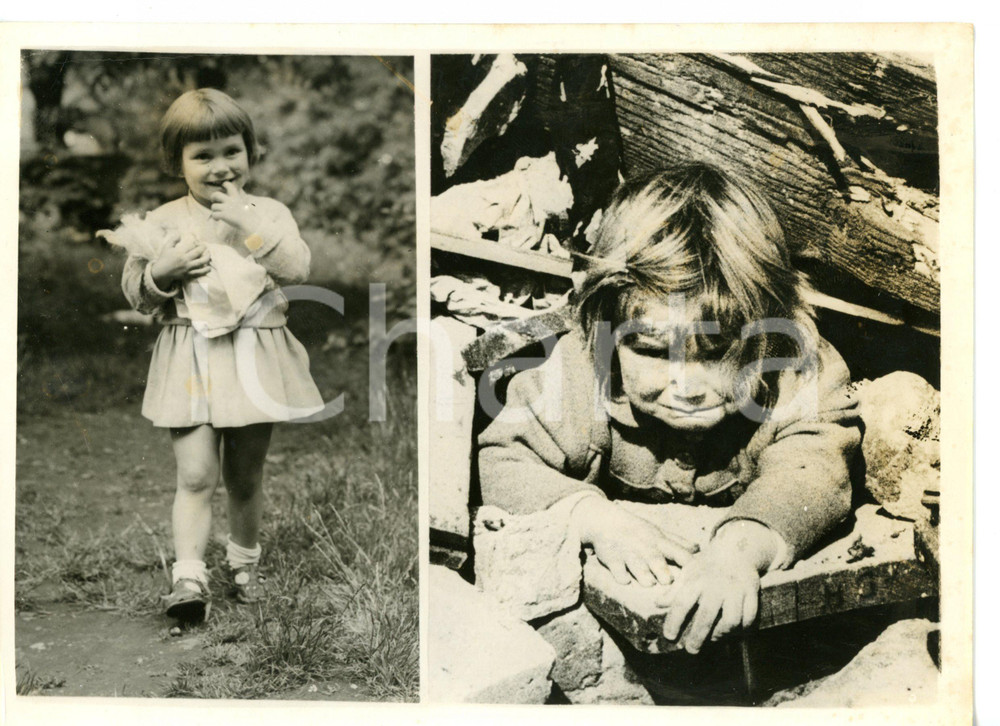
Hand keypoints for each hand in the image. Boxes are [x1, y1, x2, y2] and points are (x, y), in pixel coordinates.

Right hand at [150, 231, 211, 286]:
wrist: (162, 272)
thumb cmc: (164, 258)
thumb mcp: (167, 247)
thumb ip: (173, 240)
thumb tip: (180, 234)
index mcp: (179, 253)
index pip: (192, 245)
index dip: (196, 243)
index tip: (198, 242)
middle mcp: (185, 260)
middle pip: (198, 252)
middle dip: (203, 248)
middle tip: (205, 246)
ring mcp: (188, 268)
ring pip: (201, 262)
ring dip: (207, 257)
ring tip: (209, 254)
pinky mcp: (189, 274)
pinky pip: (200, 272)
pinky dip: (206, 270)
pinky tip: (209, 267)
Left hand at [209, 181, 262, 234]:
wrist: (250, 223)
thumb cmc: (247, 216)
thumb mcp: (242, 204)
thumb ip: (235, 200)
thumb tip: (228, 201)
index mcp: (235, 197)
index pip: (229, 185)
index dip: (225, 184)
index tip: (223, 186)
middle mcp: (230, 200)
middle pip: (216, 194)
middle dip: (213, 197)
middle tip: (214, 201)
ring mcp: (226, 207)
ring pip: (213, 206)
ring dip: (214, 211)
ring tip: (218, 215)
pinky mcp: (223, 214)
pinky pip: (214, 214)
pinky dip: (215, 217)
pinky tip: (218, 220)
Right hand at [572, 497, 697, 586]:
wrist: (606, 521)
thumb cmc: (637, 530)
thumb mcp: (659, 533)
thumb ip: (678, 542)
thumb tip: (698, 549)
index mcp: (660, 542)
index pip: (679, 552)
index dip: (689, 564)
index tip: (698, 577)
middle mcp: (645, 548)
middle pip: (656, 559)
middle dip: (662, 570)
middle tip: (668, 580)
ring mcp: (628, 553)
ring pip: (637, 566)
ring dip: (643, 574)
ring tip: (648, 582)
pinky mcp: (612, 559)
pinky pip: (617, 569)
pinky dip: (620, 575)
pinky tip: (624, 579)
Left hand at [657, 521, 775, 653]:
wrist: (735, 550)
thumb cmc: (707, 565)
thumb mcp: (688, 572)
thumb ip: (674, 590)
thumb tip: (658, 604)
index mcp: (697, 580)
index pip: (681, 603)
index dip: (674, 622)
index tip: (669, 636)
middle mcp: (716, 586)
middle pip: (706, 617)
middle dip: (697, 637)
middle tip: (691, 650)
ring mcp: (735, 590)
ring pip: (731, 621)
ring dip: (721, 634)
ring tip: (714, 638)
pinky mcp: (752, 593)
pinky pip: (749, 617)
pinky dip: (743, 628)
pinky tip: (734, 632)